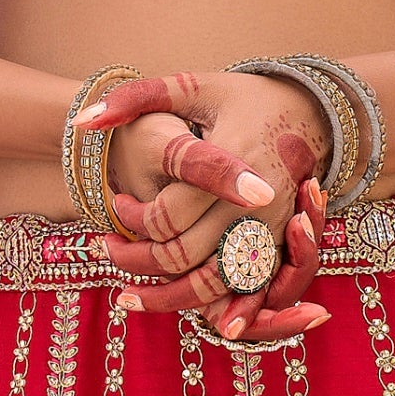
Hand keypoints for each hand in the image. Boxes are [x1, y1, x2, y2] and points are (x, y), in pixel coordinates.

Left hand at [104, 69, 332, 343]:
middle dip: (136, 259)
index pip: (170, 212)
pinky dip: (208, 309)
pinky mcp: (278, 248)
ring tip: (126, 296)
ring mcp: (269, 230)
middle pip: (183, 254)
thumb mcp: (193, 86)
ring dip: (164, 298)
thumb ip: (137, 97)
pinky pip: (239, 293)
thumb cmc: (243, 99)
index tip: (116, 203)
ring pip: (210, 285)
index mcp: (233, 159)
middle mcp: (254, 202)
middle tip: (106, 248)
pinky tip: (174, 306)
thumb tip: (83, 122)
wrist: (311, 115)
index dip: (131, 217)